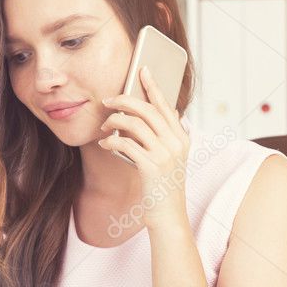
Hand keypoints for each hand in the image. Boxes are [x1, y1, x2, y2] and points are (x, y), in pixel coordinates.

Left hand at [98, 65, 189, 229]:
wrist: (168, 216)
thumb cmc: (164, 187)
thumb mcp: (171, 158)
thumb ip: (167, 136)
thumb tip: (163, 112)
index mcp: (181, 138)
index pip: (165, 105)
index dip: (153, 86)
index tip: (142, 69)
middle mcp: (176, 143)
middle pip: (147, 110)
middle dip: (124, 100)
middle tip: (107, 100)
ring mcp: (165, 155)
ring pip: (134, 123)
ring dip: (114, 121)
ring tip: (105, 126)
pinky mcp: (151, 166)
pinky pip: (126, 144)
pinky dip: (112, 141)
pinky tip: (106, 144)